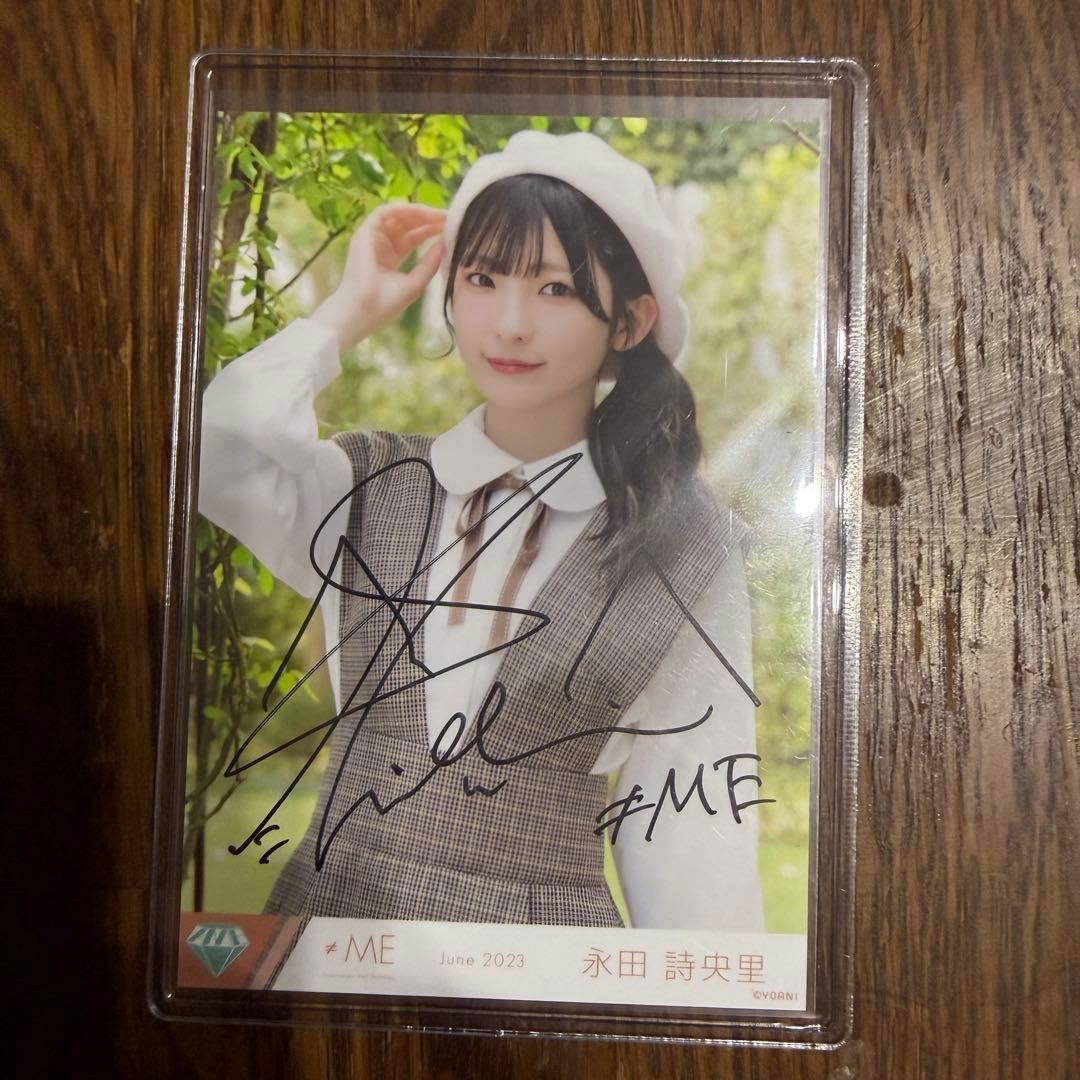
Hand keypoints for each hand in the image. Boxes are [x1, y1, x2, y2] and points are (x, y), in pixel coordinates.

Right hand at [311, 202, 447, 350]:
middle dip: (427, 219)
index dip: (430, 230)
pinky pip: (383, 213)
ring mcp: (371, 239)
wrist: (363, 311)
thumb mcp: (415, 283)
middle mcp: (380, 246)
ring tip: (438, 214)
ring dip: (418, 212)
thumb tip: (444, 244)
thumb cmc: (386, 303)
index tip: (449, 227)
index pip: (412, 238)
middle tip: (448, 217)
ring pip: (396, 216)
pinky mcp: (363, 234)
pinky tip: (421, 211)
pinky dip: (402, 208)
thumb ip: (430, 263)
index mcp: (390, 258)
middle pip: (406, 225)